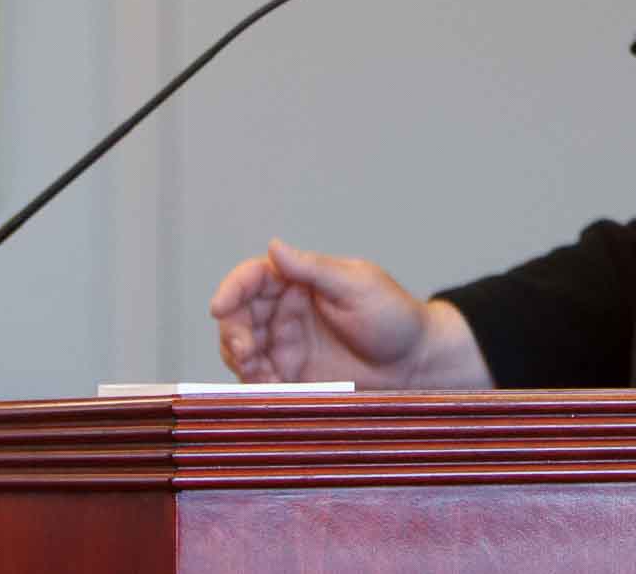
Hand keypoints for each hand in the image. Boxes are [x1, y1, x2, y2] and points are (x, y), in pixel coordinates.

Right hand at [209, 238, 492, 388]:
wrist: (416, 364)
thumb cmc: (394, 316)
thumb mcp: (357, 287)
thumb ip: (314, 270)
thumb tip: (275, 246)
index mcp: (301, 280)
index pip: (254, 277)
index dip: (232, 288)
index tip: (219, 307)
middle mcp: (287, 310)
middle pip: (239, 316)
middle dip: (233, 333)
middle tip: (245, 353)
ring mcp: (288, 344)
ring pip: (242, 349)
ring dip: (241, 361)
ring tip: (260, 374)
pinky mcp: (293, 375)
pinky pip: (260, 379)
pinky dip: (256, 384)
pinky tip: (271, 389)